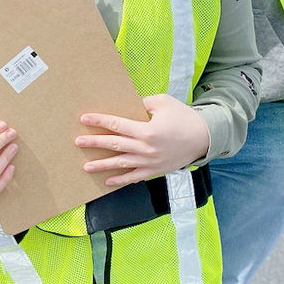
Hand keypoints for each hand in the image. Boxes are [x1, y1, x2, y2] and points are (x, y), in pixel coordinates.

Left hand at [76, 94, 209, 187]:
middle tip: (78, 143)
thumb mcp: (163, 102)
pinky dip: (121, 180)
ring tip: (86, 167)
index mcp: (147, 130)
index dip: (99, 121)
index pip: (117, 125)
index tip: (84, 119)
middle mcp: (146, 148)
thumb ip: (142, 103)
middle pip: (115, 145)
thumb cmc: (184, 117)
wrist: (205, 138)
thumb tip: (127, 104)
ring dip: (103, 166)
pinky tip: (108, 181)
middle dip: (95, 143)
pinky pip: (135, 177)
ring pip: (122, 164)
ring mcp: (150, 162)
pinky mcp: (156, 170)